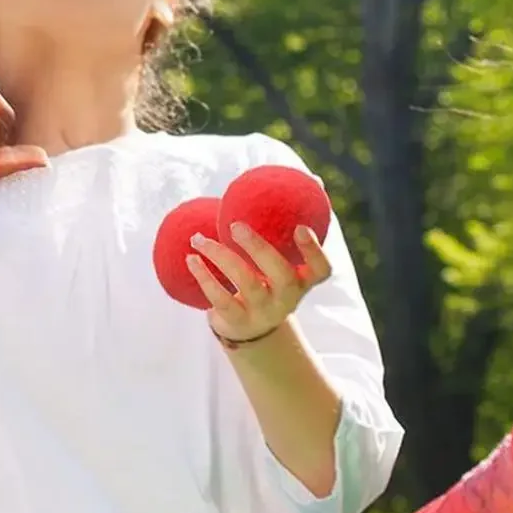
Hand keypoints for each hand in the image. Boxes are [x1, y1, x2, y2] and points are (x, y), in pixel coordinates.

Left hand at [187, 223, 331, 343]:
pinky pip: (220, 298)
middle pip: (281, 275)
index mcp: (302, 282)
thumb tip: (313, 180)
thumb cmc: (266, 285)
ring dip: (221, 256)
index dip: (313, 251)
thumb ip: (285, 233)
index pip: (321, 271)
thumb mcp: (279, 267)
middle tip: (235, 225)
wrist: (250, 331)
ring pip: (246, 283)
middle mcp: (286, 299)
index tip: (300, 227)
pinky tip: (191, 259)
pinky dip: (204, 277)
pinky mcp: (237, 321)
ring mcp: (262, 313)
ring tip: (198, 239)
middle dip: (258, 248)